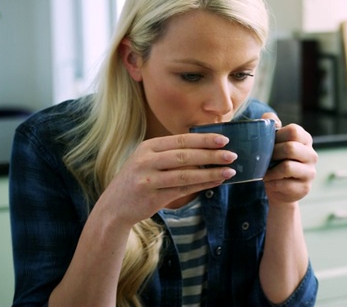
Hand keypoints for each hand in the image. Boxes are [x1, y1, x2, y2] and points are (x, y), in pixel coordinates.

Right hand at [98, 133, 236, 226]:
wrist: (114, 207)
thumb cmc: (138, 180)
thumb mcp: (147, 160)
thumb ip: (170, 153)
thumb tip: (206, 148)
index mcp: (148, 147)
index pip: (181, 140)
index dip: (204, 139)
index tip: (224, 139)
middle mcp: (146, 160)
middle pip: (185, 156)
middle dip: (211, 155)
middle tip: (232, 155)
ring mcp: (148, 179)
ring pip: (186, 174)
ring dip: (210, 172)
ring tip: (229, 171)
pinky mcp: (153, 196)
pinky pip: (183, 189)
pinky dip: (202, 185)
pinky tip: (216, 182)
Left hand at [261, 113, 317, 203]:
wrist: (278, 188)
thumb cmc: (274, 160)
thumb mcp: (272, 141)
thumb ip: (271, 125)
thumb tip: (271, 120)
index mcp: (305, 139)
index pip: (293, 131)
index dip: (277, 136)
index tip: (267, 143)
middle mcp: (311, 155)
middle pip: (290, 148)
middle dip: (272, 154)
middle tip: (262, 159)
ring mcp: (310, 172)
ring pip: (287, 167)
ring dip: (270, 170)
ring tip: (264, 172)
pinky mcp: (304, 188)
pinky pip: (284, 184)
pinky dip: (272, 184)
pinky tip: (269, 183)